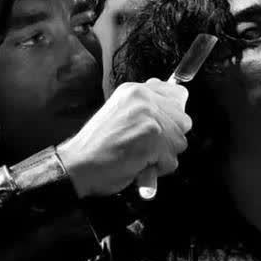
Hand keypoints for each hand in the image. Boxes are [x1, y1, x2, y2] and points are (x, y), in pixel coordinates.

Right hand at [57, 78, 191, 197]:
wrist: (76, 164)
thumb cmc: (97, 146)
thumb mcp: (120, 113)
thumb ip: (146, 108)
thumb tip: (177, 101)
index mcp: (135, 90)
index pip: (178, 94)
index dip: (174, 115)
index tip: (161, 127)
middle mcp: (143, 98)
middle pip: (184, 121)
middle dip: (170, 139)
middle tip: (144, 146)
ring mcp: (149, 118)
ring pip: (179, 142)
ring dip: (163, 156)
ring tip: (138, 155)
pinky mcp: (152, 139)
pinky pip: (172, 161)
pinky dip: (157, 170)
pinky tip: (137, 164)